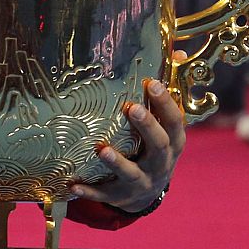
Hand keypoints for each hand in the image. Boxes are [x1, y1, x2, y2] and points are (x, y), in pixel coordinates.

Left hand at [71, 77, 185, 212]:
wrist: (148, 192)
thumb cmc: (152, 147)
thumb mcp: (164, 126)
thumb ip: (164, 94)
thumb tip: (175, 51)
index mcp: (173, 143)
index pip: (175, 122)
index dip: (165, 104)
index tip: (152, 83)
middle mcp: (161, 163)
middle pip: (158, 145)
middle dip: (146, 126)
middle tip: (131, 107)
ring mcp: (142, 182)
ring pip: (132, 173)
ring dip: (116, 161)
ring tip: (100, 148)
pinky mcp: (121, 197)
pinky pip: (105, 195)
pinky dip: (89, 191)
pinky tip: (72, 185)